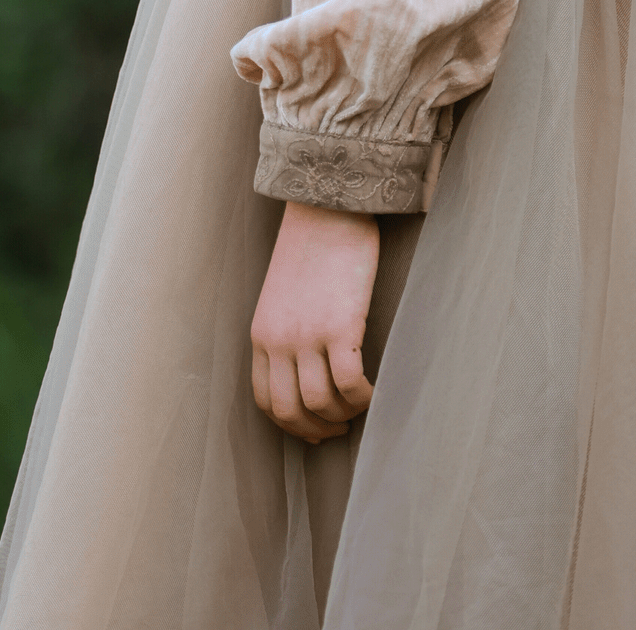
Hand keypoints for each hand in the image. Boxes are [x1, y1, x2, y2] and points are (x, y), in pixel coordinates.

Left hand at [251, 200, 379, 442]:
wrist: (328, 206)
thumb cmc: (313, 245)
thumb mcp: (283, 295)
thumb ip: (287, 331)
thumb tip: (309, 369)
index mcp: (262, 334)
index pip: (266, 400)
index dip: (292, 424)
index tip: (315, 429)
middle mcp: (279, 340)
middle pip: (291, 411)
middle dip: (318, 430)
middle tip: (341, 428)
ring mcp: (308, 335)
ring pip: (321, 403)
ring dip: (343, 416)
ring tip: (360, 407)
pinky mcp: (340, 326)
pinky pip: (350, 383)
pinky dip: (363, 397)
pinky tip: (374, 391)